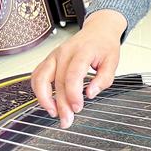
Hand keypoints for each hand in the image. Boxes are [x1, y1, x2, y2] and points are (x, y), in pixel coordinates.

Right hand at [31, 10, 125, 128]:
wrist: (98, 30)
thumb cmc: (105, 45)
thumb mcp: (113, 61)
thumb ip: (104, 79)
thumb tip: (90, 94)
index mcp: (83, 51)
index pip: (73, 74)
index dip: (73, 94)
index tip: (78, 107)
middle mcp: (65, 52)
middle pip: (58, 81)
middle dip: (61, 104)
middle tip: (67, 120)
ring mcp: (54, 55)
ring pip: (41, 78)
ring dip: (44, 98)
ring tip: (54, 113)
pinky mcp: (49, 59)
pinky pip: (37, 75)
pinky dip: (38, 90)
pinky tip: (47, 101)